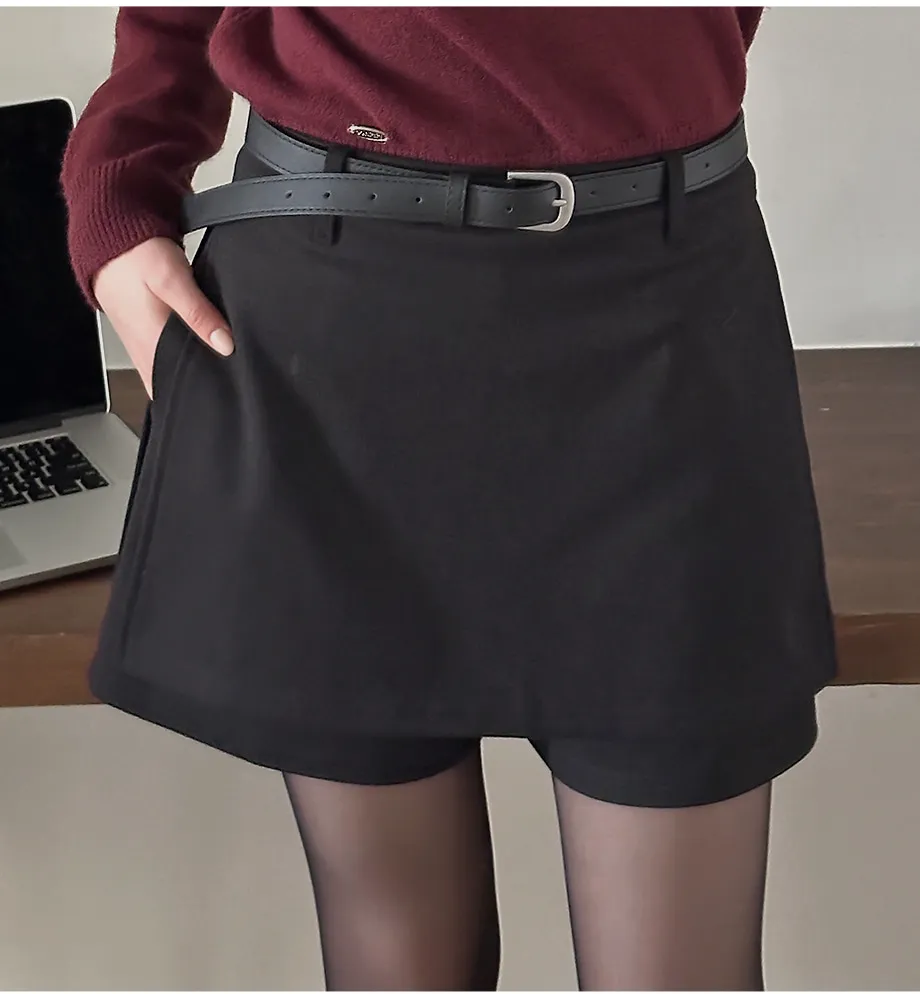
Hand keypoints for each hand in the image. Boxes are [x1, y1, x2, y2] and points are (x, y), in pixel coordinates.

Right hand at [93, 237, 232, 397]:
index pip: (177, 383)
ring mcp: (138, 342)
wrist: (107, 234)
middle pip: (173, 380)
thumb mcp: (173, 279)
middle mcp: (141, 348)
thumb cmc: (135, 253)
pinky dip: (177, 356)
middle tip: (225, 376)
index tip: (226, 387)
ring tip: (214, 363)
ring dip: (187, 368)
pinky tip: (194, 346)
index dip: (202, 388)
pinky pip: (160, 355)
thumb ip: (198, 313)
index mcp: (149, 343)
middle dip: (198, 381)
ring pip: (166, 369)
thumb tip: (225, 345)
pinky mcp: (139, 332)